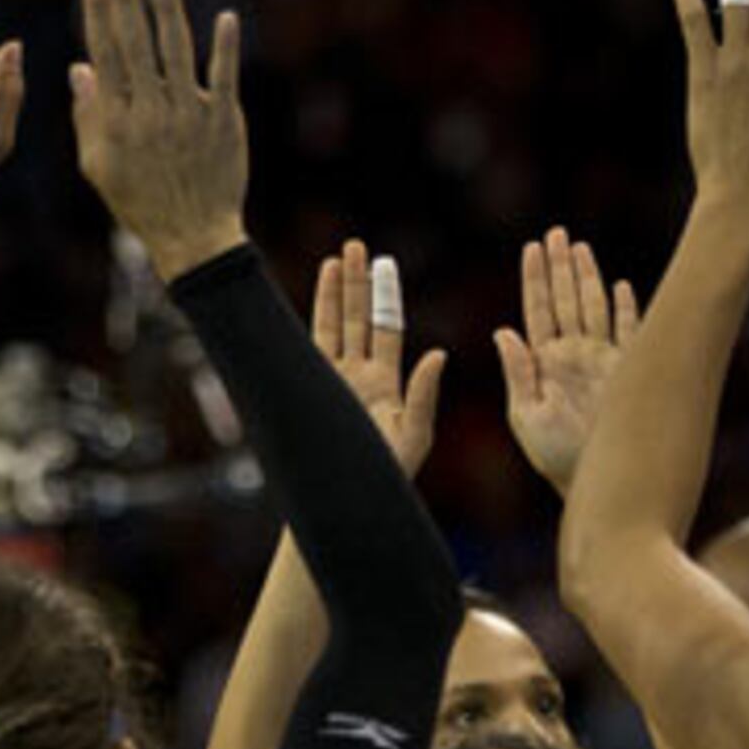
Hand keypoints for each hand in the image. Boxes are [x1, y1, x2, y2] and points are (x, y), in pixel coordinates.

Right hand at [71, 0, 248, 278]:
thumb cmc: (140, 202)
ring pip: (176, 48)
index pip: (105, 50)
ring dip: (166, 7)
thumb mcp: (99, 166)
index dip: (99, 11)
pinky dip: (225, 47)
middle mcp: (151, 109)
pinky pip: (223, 76)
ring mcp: (189, 112)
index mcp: (117, 117)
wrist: (192, 237)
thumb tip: (80, 67)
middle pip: (135, 40)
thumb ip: (88, 115)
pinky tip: (226, 16)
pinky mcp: (223, 119)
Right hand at [310, 240, 444, 476]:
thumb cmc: (387, 476)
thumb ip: (425, 394)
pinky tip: (314, 291)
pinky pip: (310, 347)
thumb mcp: (415, 434)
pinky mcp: (313, 391)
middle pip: (357, 319)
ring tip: (335, 258)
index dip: (383, 296)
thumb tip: (439, 354)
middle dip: (356, 283)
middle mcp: (357, 377)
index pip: (385, 329)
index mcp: (386, 384)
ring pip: (333, 327)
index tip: (381, 264)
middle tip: (355, 246)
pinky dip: (313, 318)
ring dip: (334, 293)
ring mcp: (332, 383)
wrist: (349, 501)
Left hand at [496, 228, 637, 492]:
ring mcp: (602, 360)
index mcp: (545, 362)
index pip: (537, 310)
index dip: (534, 278)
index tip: (531, 247)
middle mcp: (573, 355)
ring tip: (580, 247)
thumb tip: (502, 332)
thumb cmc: (555, 457)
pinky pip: (629, 331)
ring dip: (588, 277)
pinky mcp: (629, 371)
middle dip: (561, 266)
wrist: (596, 481)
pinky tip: (620, 285)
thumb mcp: (526, 416)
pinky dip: (626, 307)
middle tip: (557, 233)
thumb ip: (518, 373)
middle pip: (565, 299)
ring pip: (594, 307)